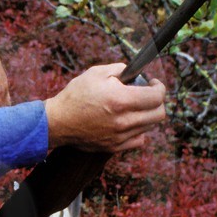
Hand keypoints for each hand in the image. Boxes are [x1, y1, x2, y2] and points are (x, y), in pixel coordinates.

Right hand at [44, 63, 165, 151]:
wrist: (57, 122)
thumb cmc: (75, 95)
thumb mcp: (96, 73)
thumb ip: (120, 70)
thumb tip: (136, 74)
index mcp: (120, 100)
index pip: (156, 96)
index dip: (159, 87)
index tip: (153, 83)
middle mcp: (123, 120)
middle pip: (159, 114)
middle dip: (157, 101)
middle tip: (147, 95)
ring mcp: (120, 136)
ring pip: (150, 126)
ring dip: (146, 114)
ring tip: (133, 107)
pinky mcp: (115, 147)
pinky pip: (139, 140)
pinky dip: (139, 130)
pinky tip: (128, 122)